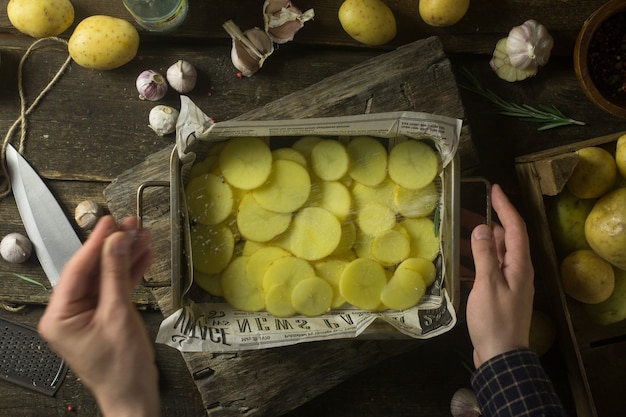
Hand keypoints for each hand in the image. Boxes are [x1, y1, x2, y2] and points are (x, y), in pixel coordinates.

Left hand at [38, 215, 158, 416]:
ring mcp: (86, 314)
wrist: (134, 395)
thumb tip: (115, 243)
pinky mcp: (103, 315)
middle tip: (130, 225)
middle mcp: (68, 313)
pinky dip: (129, 273)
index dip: (95, 243)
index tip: (109, 222)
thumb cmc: (120, 368)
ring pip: (106, 275)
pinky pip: (115, 287)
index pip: (76, 269)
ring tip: (142, 237)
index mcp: (59, 316)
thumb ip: (115, 275)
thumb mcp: (118, 315)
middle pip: (92, 269)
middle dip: (113, 247)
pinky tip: (142, 257)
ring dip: (125, 256)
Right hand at [466, 184, 533, 368]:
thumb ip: (485, 255)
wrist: (501, 355)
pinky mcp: (498, 294)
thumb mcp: (488, 284)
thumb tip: (482, 228)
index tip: (493, 190)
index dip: (505, 207)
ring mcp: (508, 283)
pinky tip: (455, 263)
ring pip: (492, 254)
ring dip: (476, 243)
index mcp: (519, 265)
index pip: (515, 228)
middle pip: (502, 239)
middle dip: (484, 224)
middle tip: (459, 214)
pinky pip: (486, 270)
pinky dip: (472, 263)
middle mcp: (516, 270)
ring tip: (452, 236)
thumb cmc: (495, 319)